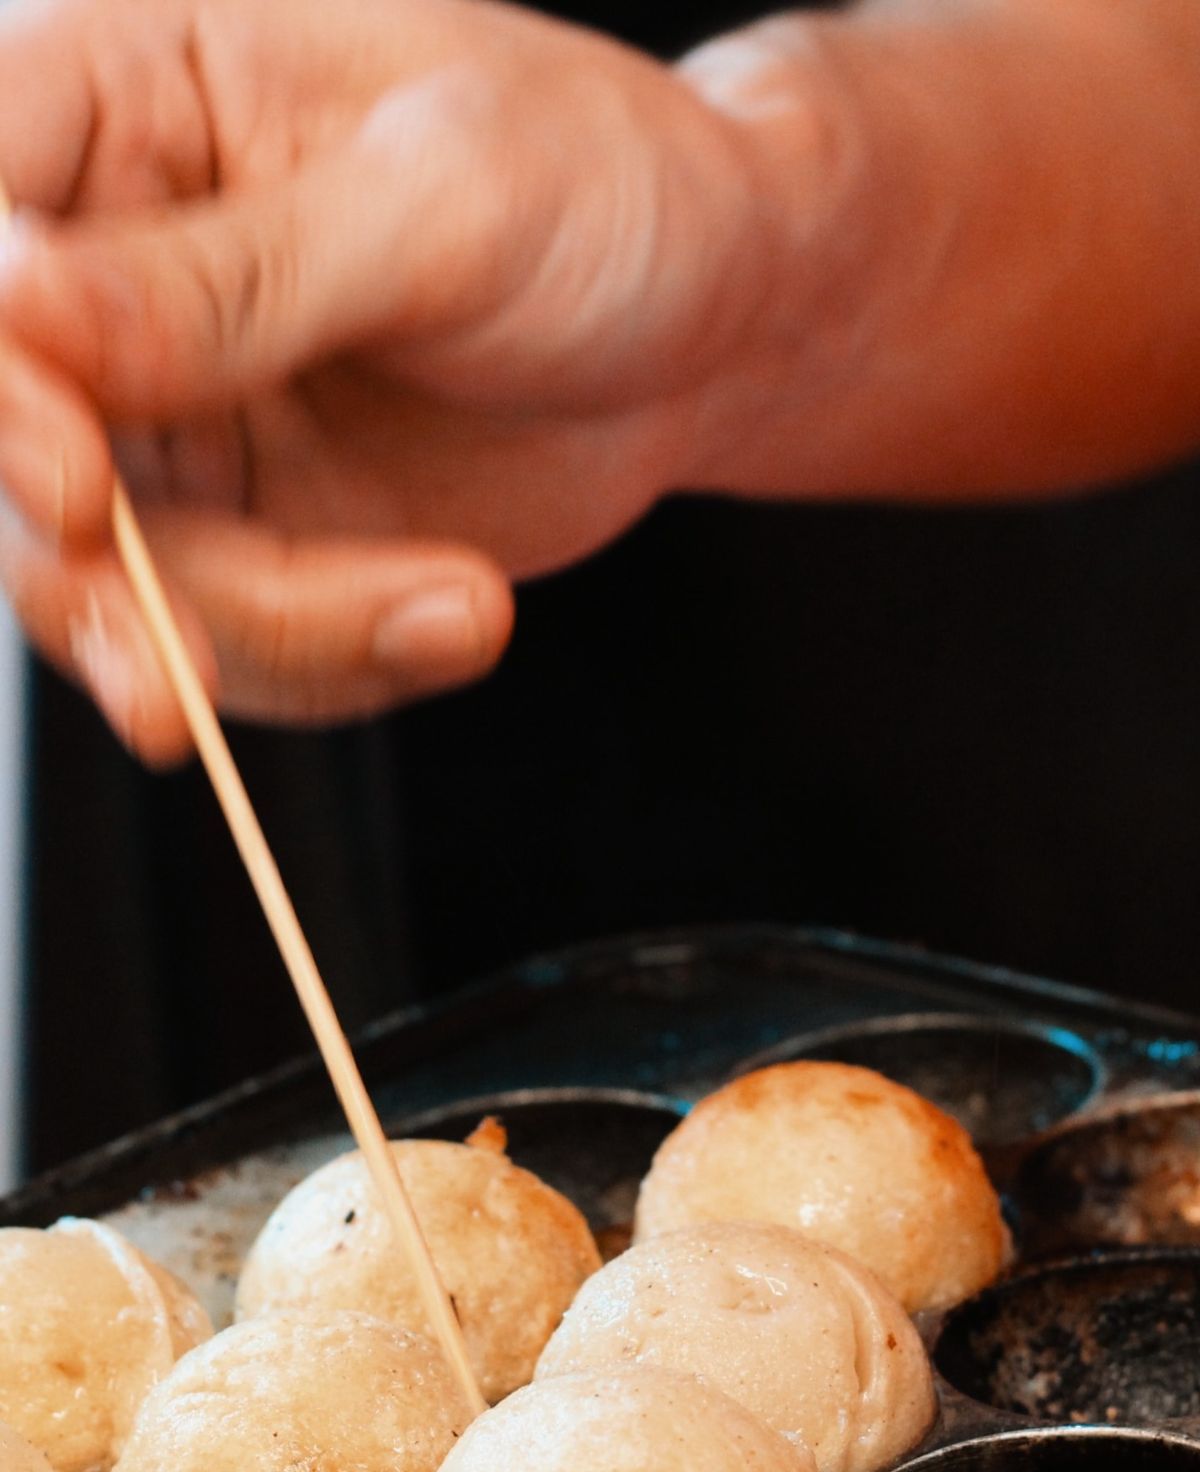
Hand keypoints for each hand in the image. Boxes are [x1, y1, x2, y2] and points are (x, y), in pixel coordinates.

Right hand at [0, 0, 762, 761]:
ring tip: (449, 610)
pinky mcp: (243, 531)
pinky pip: (225, 645)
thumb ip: (237, 274)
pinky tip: (451, 616)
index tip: (79, 482)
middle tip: (188, 663)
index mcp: (120, 98)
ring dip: (262, 641)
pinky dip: (331, 666)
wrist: (715, 320)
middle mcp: (108, 269)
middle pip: (4, 449)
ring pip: (105, 584)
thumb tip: (26, 313)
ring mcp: (168, 415)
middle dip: (101, 579)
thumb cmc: (602, 187)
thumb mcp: (444, 199)